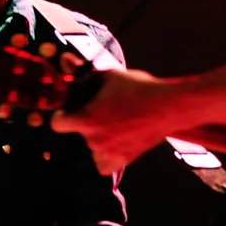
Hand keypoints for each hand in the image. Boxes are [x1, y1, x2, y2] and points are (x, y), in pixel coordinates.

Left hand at [51, 63, 171, 173]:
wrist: (168, 106)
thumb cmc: (138, 88)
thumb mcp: (109, 76)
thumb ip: (83, 72)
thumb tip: (64, 59)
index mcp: (87, 119)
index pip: (58, 124)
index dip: (61, 116)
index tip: (68, 111)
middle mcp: (94, 139)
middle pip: (79, 133)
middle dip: (85, 123)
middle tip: (101, 111)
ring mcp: (109, 152)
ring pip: (91, 149)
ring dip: (96, 139)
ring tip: (111, 126)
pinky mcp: (124, 159)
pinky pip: (104, 166)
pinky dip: (105, 158)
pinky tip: (113, 145)